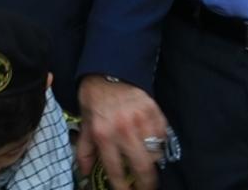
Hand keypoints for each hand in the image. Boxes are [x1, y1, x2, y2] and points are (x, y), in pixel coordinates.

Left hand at [76, 75, 167, 189]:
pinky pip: (163, 136)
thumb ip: (85, 151)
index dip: (122, 187)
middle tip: (146, 188)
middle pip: (142, 167)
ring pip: (155, 153)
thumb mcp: (85, 124)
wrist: (109, 70)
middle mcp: (123, 129)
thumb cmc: (94, 99)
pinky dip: (160, 143)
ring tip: (149, 165)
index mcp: (104, 134)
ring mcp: (141, 120)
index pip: (116, 170)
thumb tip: (85, 173)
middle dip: (146, 184)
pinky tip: (154, 145)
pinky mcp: (154, 111)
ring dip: (153, 162)